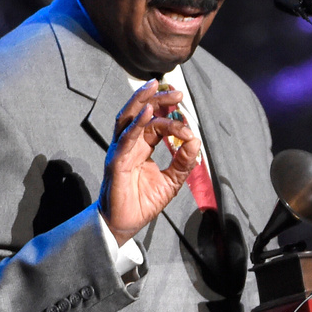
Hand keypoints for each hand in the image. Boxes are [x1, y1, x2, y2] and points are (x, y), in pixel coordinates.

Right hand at [98, 80, 201, 245]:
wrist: (124, 224)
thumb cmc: (142, 202)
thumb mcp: (171, 181)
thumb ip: (183, 162)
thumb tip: (195, 141)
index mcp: (141, 147)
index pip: (155, 124)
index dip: (172, 121)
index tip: (189, 127)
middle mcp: (129, 145)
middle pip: (141, 114)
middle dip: (157, 99)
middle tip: (176, 92)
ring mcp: (120, 151)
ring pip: (128, 119)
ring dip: (142, 101)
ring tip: (154, 87)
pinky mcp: (116, 162)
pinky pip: (125, 140)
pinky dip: (136, 124)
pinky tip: (147, 112)